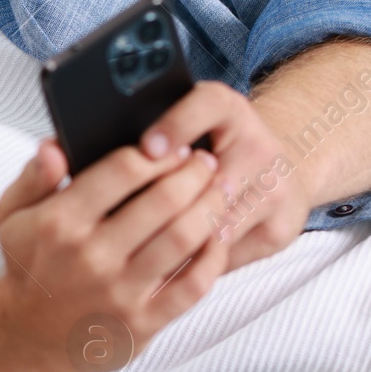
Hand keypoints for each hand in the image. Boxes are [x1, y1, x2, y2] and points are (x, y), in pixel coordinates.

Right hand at [0, 136, 226, 371]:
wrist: (30, 336)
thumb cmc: (31, 266)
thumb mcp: (13, 216)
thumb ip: (33, 177)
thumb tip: (54, 147)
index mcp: (59, 222)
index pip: (122, 170)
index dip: (157, 153)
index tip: (175, 146)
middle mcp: (90, 257)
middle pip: (163, 200)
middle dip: (194, 173)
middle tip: (206, 162)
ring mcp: (118, 293)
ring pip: (184, 238)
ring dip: (210, 207)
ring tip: (219, 191)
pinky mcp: (142, 324)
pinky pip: (194, 285)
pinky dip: (215, 256)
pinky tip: (217, 237)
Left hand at [139, 80, 313, 271]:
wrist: (281, 170)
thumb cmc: (212, 152)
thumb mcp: (192, 130)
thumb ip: (154, 140)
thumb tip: (89, 157)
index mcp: (231, 110)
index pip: (208, 104)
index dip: (177, 123)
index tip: (146, 149)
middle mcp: (259, 146)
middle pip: (213, 178)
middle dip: (168, 202)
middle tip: (123, 222)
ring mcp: (277, 190)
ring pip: (218, 224)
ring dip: (176, 239)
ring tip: (133, 250)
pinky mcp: (281, 228)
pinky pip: (228, 253)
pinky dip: (193, 262)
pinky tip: (162, 267)